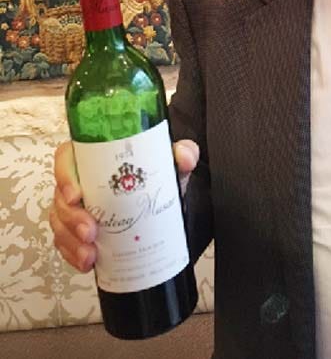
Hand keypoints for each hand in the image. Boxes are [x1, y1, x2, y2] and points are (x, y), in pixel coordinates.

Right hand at [49, 138, 199, 271]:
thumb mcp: (169, 164)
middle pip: (61, 196)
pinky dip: (74, 255)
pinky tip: (88, 262)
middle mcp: (80, 182)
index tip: (76, 194)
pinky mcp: (77, 232)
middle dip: (71, 218)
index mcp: (94, 158)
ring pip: (60, 223)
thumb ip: (182, 154)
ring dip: (71, 241)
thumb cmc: (156, 178)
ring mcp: (76, 208)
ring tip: (91, 253)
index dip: (64, 175)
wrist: (161, 207)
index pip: (67, 157)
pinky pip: (66, 244)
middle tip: (90, 231)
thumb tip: (185, 156)